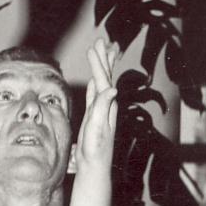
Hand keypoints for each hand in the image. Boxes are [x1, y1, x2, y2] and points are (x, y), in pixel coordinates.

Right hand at [75, 36, 118, 172]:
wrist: (94, 165)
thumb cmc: (95, 149)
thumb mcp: (98, 127)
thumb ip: (103, 107)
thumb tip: (112, 89)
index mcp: (107, 105)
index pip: (102, 79)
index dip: (98, 63)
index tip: (93, 47)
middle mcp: (107, 105)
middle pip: (105, 76)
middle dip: (104, 58)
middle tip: (103, 40)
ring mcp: (101, 110)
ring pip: (102, 82)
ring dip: (102, 67)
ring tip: (103, 52)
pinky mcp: (95, 116)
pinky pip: (96, 94)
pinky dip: (96, 84)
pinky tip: (95, 80)